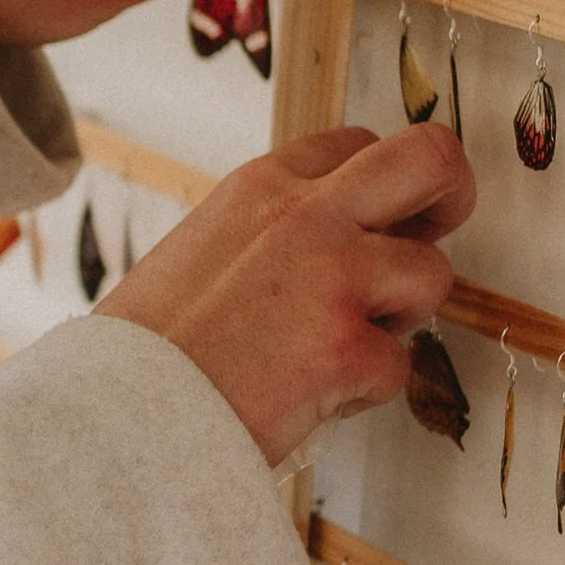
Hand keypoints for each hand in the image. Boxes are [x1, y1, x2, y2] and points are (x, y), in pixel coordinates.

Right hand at [97, 124, 476, 465]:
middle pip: (430, 159)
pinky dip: (362, 391)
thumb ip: (273, 232)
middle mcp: (307, 216)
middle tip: (433, 235)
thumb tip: (342, 240)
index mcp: (261, 186)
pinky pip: (398, 366)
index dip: (381, 184)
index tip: (383, 217)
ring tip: (332, 349)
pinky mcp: (351, 350)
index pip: (358, 143)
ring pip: (431, 275)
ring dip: (397, 318)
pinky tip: (306, 398)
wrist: (113, 421)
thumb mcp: (202, 250)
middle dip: (451, 194)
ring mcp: (335, 279)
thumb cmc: (146, 352)